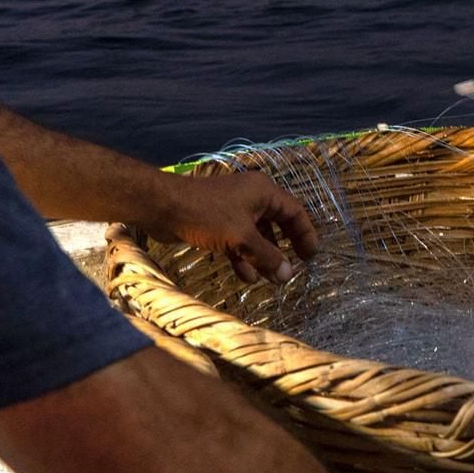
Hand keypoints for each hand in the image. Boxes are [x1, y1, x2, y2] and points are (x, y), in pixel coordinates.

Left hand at [142, 172, 319, 283]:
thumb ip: (267, 256)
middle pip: (277, 224)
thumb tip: (288, 275)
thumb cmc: (206, 215)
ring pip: (256, 235)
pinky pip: (238, 241)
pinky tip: (245, 276)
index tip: (311, 256)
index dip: (305, 233)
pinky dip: (243, 257)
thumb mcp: (241, 238)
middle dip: (283, 249)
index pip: (295, 211)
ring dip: (262, 257)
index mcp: (263, 192)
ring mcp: (233, 210)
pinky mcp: (217, 223)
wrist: (163, 207)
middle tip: (291, 269)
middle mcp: (251, 198)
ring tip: (268, 279)